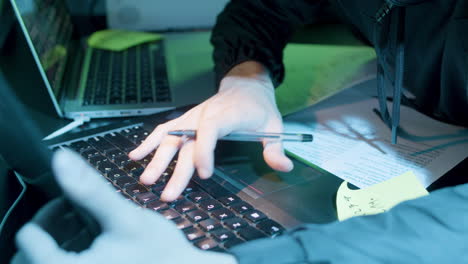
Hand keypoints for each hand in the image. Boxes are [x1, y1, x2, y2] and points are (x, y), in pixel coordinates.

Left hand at [15, 149, 236, 263]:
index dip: (48, 213)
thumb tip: (61, 160)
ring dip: (63, 238)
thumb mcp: (125, 217)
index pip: (28, 239)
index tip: (69, 204)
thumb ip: (90, 190)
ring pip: (49, 258)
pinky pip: (67, 262)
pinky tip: (99, 240)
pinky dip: (76, 249)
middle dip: (53, 227)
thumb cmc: (160, 252)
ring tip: (92, 226)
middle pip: (32, 253)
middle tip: (78, 214)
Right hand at [129, 61, 293, 200]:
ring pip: (170, 138)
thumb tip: (285, 167)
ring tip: (145, 180)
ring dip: (156, 159)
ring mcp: (192, 118)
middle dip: (175, 170)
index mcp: (227, 114)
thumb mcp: (274, 125)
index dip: (205, 151)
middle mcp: (204, 115)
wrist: (245, 86)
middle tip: (167, 195)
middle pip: (186, 142)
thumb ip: (275, 147)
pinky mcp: (186, 121)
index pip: (210, 130)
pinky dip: (149, 142)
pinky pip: (164, 130)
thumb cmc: (259, 107)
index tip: (204, 174)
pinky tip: (135, 155)